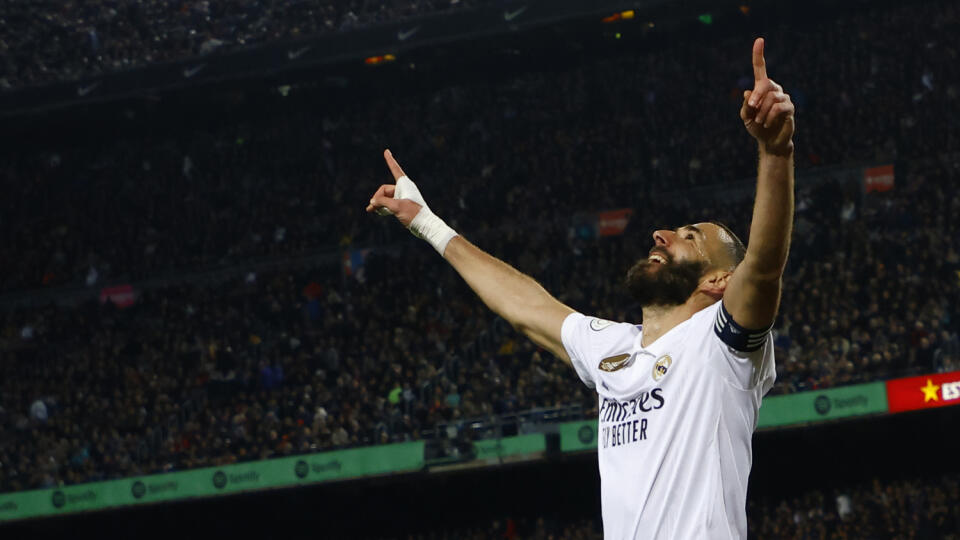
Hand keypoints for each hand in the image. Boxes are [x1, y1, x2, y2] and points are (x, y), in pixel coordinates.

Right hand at [365, 149, 422, 227]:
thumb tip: (373, 201)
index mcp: (404, 184)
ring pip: (386, 198)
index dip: (390, 160)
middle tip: (371, 208)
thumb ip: (382, 202)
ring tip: (370, 210)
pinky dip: (383, 207)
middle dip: (377, 198)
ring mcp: (402, 197)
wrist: (425, 226)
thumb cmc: (413, 214)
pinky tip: (377, 212)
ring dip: (378, 203)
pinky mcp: (402, 206)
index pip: (395, 169)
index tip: (386, 151)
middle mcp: (403, 189)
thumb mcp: (396, 206)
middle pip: (385, 189)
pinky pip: (390, 204)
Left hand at [740, 38, 794, 155]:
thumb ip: (746, 105)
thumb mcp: (746, 116)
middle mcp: (774, 89)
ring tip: (760, 121)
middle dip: (757, 96)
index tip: (759, 40)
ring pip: (771, 98)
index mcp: (762, 88)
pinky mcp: (790, 107)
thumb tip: (748, 92)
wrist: (769, 142)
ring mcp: (783, 97)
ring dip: (762, 112)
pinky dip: (770, 116)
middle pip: (765, 84)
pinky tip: (767, 123)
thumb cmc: (757, 127)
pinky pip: (778, 107)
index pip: (760, 69)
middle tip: (752, 108)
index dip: (759, 55)